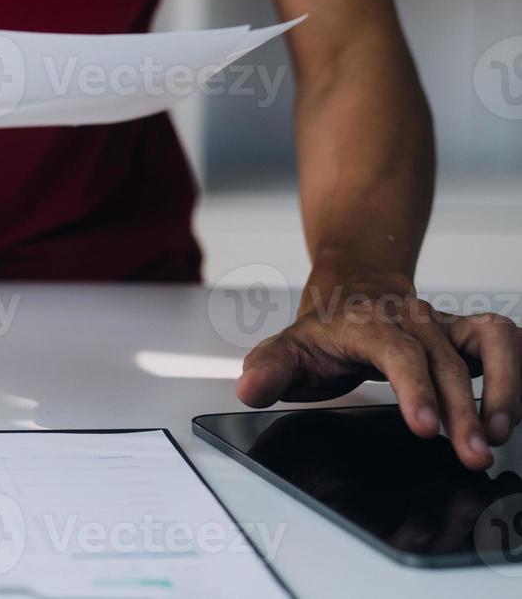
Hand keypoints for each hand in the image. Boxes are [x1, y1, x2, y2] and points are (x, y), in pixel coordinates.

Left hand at [237, 277, 521, 470]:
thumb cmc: (323, 331)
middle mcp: (410, 319)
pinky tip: (508, 413)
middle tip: (471, 455)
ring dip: (502, 387)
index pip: (395, 352)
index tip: (426, 428)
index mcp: (365, 323)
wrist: (353, 288)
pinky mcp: (467, 333)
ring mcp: (443, 324)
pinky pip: (503, 341)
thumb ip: (267, 370)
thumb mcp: (285, 348)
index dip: (414, 388)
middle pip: (444, 361)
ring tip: (497, 434)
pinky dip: (515, 373)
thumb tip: (248, 389)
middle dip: (461, 410)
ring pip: (487, 343)